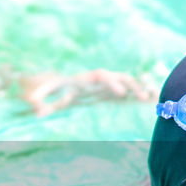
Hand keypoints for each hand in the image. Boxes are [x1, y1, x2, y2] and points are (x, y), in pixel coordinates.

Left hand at [21, 69, 153, 116]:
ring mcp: (109, 85)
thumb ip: (39, 97)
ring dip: (138, 90)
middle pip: (120, 77)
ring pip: (128, 83)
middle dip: (132, 86)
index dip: (112, 83)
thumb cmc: (53, 88)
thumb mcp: (44, 91)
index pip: (102, 77)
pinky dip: (139, 94)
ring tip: (149, 102)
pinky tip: (151, 103)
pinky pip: (129, 92)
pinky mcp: (113, 92)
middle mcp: (101, 79)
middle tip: (142, 98)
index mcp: (87, 78)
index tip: (119, 93)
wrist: (62, 83)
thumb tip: (34, 108)